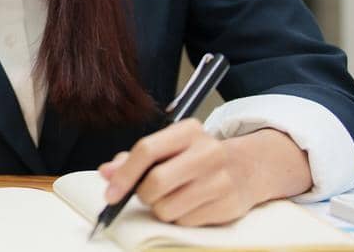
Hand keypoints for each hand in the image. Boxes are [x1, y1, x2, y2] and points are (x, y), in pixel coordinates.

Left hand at [98, 120, 281, 226]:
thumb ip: (133, 158)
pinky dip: (180, 218)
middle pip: (156, 182)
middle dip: (143, 195)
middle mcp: (207, 152)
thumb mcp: (168, 147)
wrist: (247, 168)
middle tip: (146, 194)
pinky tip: (190, 205)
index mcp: (188, 130)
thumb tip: (106, 172)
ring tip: (172, 198)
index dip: (124, 174)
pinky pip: (186, 223)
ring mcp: (221, 180)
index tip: (111, 193)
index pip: (147, 150)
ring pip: (169, 208)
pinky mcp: (229, 205)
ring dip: (161, 209)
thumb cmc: (196, 157)